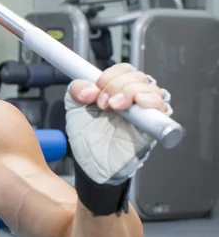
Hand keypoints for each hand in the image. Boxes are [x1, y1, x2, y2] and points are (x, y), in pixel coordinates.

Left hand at [64, 63, 171, 184]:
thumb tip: (88, 88)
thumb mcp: (74, 110)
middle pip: (137, 76)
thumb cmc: (87, 139)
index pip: (123, 70)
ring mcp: (143, 112)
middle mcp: (132, 100)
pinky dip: (151, 100)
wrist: (91, 165)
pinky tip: (137, 103)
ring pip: (150, 87)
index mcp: (116, 92)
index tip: (95, 89)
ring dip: (130, 91)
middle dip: (116, 85)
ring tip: (114, 106)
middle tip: (102, 103)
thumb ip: (76, 91)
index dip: (110, 75)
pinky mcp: (152, 127)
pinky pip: (161, 107)